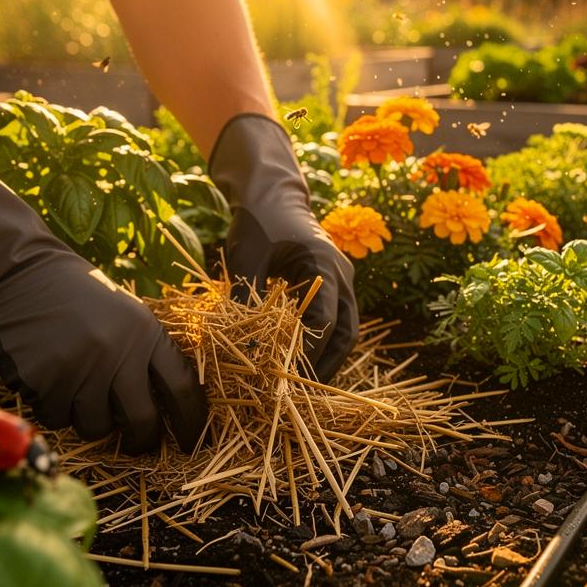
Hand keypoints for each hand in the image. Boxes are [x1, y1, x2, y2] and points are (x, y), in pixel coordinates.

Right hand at [0, 163, 206, 452]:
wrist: (17, 273)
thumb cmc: (78, 296)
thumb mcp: (127, 312)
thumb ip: (147, 352)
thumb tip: (170, 408)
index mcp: (145, 333)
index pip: (182, 388)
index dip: (190, 422)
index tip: (190, 441)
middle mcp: (118, 353)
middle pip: (142, 421)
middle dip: (142, 441)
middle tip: (138, 445)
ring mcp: (80, 369)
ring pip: (96, 427)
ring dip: (91, 420)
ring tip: (80, 390)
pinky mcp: (44, 381)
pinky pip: (58, 418)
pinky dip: (56, 408)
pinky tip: (49, 379)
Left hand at [209, 114, 357, 380]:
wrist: (272, 192)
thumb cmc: (258, 220)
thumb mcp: (245, 256)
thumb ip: (245, 296)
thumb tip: (239, 341)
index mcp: (325, 265)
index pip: (325, 321)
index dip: (308, 351)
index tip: (287, 375)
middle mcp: (341, 275)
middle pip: (347, 331)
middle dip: (328, 364)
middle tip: (304, 393)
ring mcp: (341, 279)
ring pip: (347, 328)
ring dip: (329, 357)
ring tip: (305, 384)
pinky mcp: (331, 284)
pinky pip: (337, 320)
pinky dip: (324, 342)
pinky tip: (301, 360)